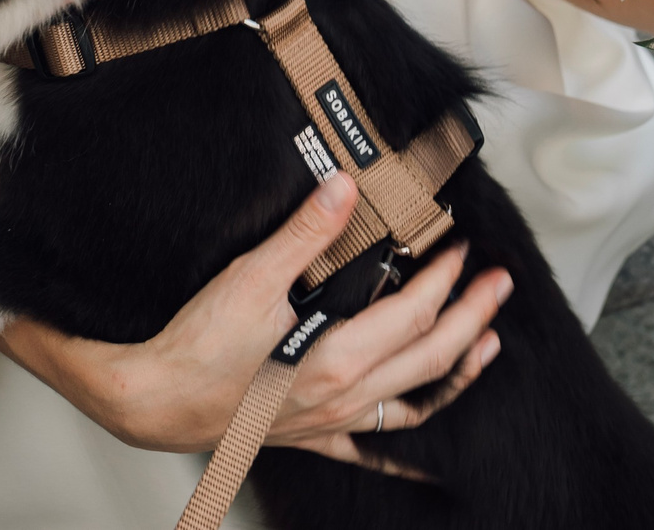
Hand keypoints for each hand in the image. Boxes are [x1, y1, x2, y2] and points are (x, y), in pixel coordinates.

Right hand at [0, 174, 510, 462]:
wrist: (155, 400)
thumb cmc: (197, 346)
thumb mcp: (251, 278)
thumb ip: (305, 234)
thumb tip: (343, 189)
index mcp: (337, 357)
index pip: (415, 312)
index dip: (446, 278)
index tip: (462, 248)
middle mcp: (345, 396)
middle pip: (430, 356)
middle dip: (473, 317)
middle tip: (498, 284)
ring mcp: (333, 421)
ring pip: (414, 403)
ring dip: (457, 373)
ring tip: (487, 347)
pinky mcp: (312, 435)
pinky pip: (371, 452)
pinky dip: (405, 457)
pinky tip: (429, 465)